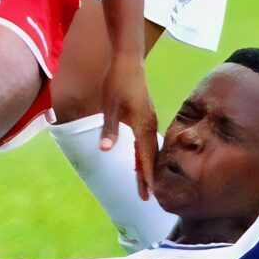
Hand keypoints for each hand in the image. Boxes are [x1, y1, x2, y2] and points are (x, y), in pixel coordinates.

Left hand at [97, 51, 159, 196]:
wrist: (129, 60)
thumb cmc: (118, 81)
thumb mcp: (110, 105)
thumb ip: (110, 128)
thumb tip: (107, 149)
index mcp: (143, 124)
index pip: (147, 156)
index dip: (148, 175)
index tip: (150, 193)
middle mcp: (149, 125)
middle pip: (151, 156)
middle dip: (149, 176)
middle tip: (148, 197)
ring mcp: (149, 120)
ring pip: (150, 149)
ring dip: (148, 166)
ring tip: (146, 185)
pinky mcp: (145, 116)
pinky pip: (147, 141)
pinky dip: (145, 154)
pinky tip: (140, 161)